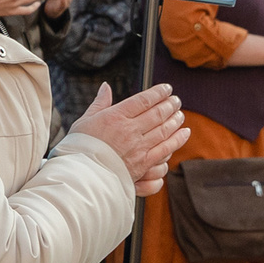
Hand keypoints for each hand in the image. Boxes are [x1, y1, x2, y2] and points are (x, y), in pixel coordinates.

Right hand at [71, 83, 188, 197]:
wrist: (80, 176)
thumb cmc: (79, 148)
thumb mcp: (85, 120)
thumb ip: (99, 103)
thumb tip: (106, 86)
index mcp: (115, 117)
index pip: (143, 100)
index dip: (158, 92)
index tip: (166, 88)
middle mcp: (130, 130)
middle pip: (157, 113)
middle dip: (170, 105)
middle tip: (176, 100)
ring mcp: (138, 147)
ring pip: (164, 130)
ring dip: (176, 120)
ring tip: (180, 114)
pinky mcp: (143, 163)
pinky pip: (166, 148)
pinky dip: (177, 139)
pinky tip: (184, 133)